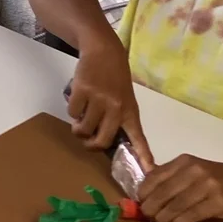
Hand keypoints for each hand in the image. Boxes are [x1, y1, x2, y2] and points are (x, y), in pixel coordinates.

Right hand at [66, 34, 151, 163]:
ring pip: (84, 128)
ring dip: (78, 128)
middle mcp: (116, 107)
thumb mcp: (124, 96)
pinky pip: (73, 113)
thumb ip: (118, 116)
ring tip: (79, 120)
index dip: (144, 156)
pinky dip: (72, 111)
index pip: (138, 137)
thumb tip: (103, 139)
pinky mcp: (82, 91)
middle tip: (87, 140)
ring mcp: (98, 99)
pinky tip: (77, 102)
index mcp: (130, 110)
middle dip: (91, 144)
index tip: (149, 172)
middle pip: (102, 139)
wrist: (103, 50)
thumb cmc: (114, 75)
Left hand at [138, 154, 222, 221]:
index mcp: (184, 162)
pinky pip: (190, 216)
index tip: (139, 204)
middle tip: (148, 218)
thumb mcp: (194, 170)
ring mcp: (206, 186)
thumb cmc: (219, 178)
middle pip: (161, 193)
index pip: (154, 177)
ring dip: (163, 219)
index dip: (143, 193)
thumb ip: (173, 177)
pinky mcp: (217, 202)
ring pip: (174, 206)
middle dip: (150, 208)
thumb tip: (146, 191)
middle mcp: (193, 171)